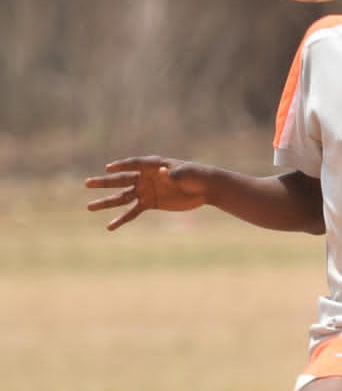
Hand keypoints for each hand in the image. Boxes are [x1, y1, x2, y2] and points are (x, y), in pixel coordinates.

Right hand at [85, 156, 207, 229]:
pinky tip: (110, 227)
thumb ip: (173, 174)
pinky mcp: (150, 203)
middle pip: (121, 179)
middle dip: (104, 182)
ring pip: (122, 197)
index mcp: (153, 165)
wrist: (204, 188)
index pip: (134, 164)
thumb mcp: (186, 173)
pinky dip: (122, 219)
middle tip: (87, 183)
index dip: (122, 165)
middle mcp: (145, 177)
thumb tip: (162, 172)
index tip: (109, 168)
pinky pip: (133, 211)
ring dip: (106, 202)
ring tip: (89, 206)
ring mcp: (146, 190)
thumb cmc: (196, 175)